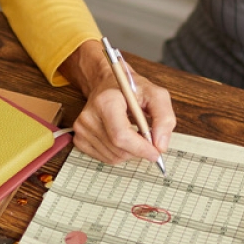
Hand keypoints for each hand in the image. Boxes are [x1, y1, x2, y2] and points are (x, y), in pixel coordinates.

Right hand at [58, 40, 174, 165]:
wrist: (108, 85)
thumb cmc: (131, 89)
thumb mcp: (155, 95)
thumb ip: (164, 118)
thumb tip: (160, 146)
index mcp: (106, 101)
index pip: (121, 135)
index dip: (140, 148)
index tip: (156, 152)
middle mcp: (89, 116)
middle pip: (119, 149)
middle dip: (139, 150)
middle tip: (148, 138)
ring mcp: (82, 129)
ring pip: (114, 157)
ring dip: (130, 152)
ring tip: (134, 133)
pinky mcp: (80, 139)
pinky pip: (106, 158)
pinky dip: (119, 153)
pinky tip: (122, 138)